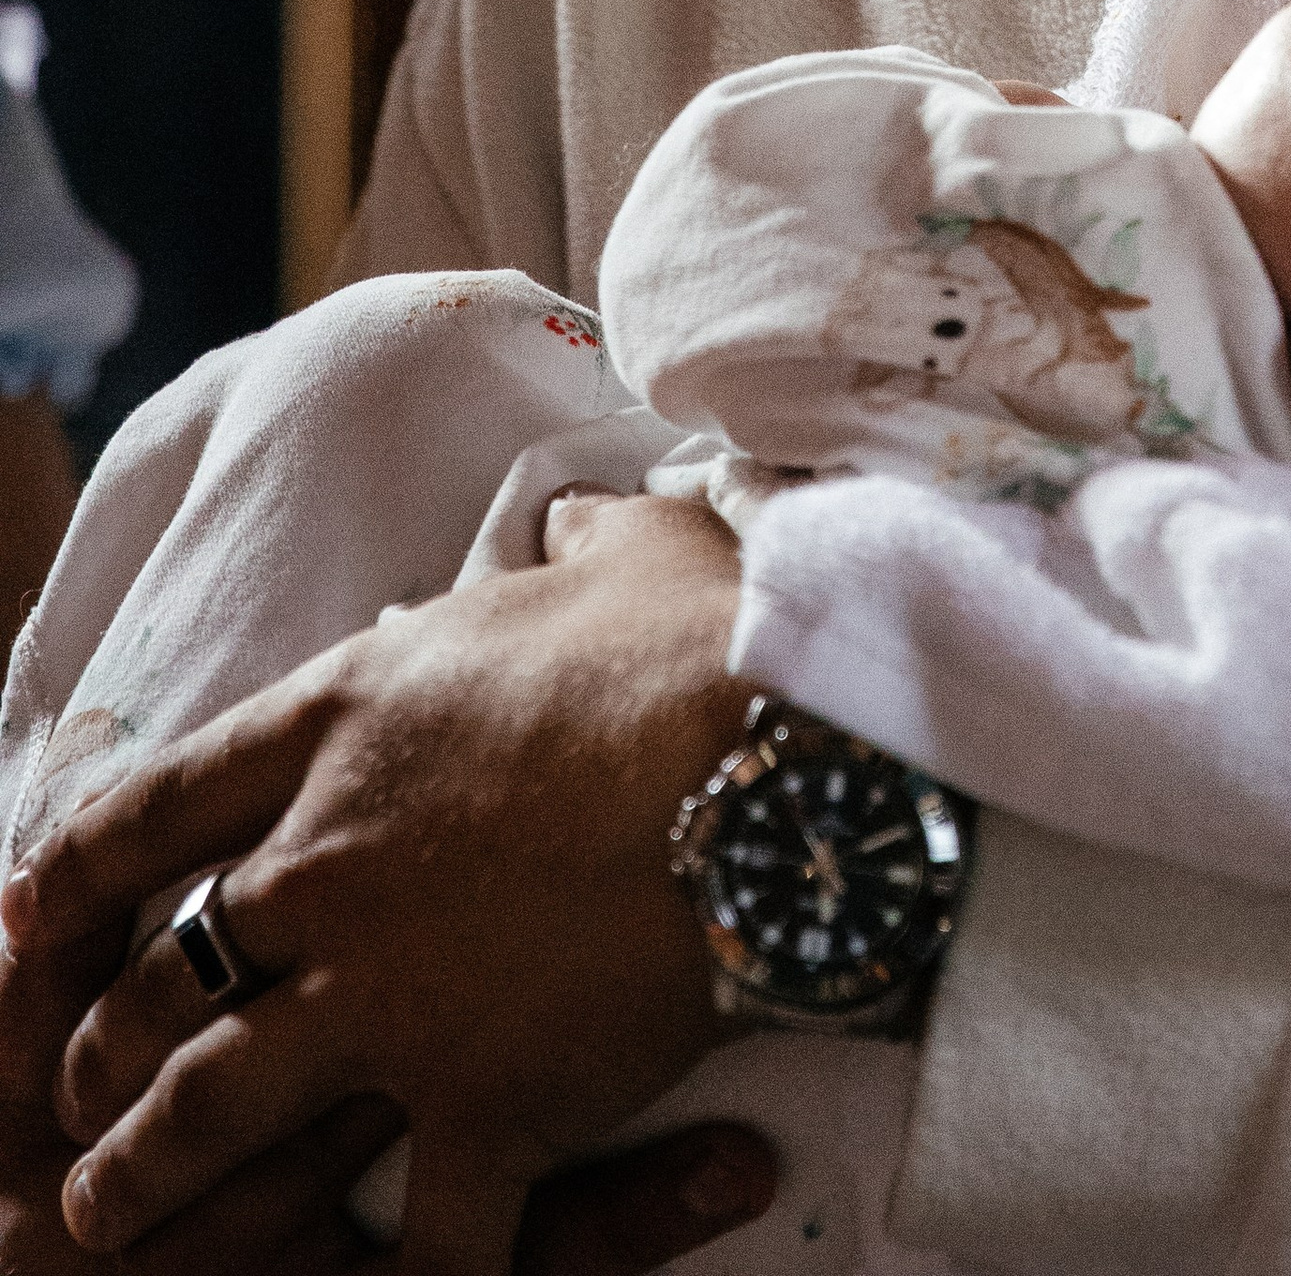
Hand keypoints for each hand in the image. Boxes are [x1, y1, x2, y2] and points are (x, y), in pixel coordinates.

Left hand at [0, 494, 755, 1272]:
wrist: (782, 747)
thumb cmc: (703, 636)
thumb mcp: (626, 551)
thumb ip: (574, 539)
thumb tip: (574, 519)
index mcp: (345, 724)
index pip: (161, 804)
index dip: (79, 868)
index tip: (31, 910)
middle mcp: (330, 868)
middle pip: (168, 974)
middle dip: (104, 1044)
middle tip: (79, 1089)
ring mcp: (392, 996)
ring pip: (215, 1108)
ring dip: (151, 1171)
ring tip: (109, 1211)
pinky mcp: (482, 1100)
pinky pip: (420, 1237)